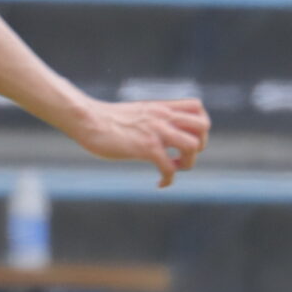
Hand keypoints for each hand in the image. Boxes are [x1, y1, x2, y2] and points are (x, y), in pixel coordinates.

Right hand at [69, 97, 208, 187]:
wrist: (87, 120)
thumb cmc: (107, 120)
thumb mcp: (137, 113)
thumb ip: (153, 118)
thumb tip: (159, 130)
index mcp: (162, 107)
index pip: (198, 107)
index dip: (199, 126)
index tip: (186, 138)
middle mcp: (164, 117)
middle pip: (204, 126)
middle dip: (200, 145)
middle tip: (182, 155)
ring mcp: (157, 132)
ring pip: (193, 146)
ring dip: (187, 163)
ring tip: (172, 169)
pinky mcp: (146, 147)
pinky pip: (170, 168)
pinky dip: (169, 180)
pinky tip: (159, 184)